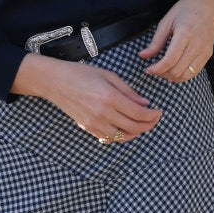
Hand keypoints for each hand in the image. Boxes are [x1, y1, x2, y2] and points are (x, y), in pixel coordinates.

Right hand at [11, 53, 161, 142]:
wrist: (55, 82)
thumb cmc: (81, 74)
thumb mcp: (108, 76)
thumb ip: (128, 91)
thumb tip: (145, 104)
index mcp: (110, 97)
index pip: (139, 113)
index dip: (153, 115)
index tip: (159, 112)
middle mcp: (103, 113)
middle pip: (134, 127)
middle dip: (148, 125)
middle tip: (154, 119)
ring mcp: (94, 123)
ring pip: (123, 137)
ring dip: (136, 133)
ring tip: (142, 125)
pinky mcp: (87, 128)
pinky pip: (109, 138)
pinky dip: (121, 136)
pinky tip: (126, 128)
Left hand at [138, 0, 213, 80]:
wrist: (207, 5)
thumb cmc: (185, 10)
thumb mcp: (167, 21)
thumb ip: (156, 41)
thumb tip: (143, 56)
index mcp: (184, 34)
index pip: (170, 60)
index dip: (157, 69)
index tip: (148, 69)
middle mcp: (196, 44)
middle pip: (177, 70)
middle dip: (162, 74)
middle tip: (154, 70)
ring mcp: (204, 50)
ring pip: (187, 74)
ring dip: (172, 77)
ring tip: (163, 72)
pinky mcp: (208, 54)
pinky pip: (195, 72)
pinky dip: (183, 76)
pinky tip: (174, 72)